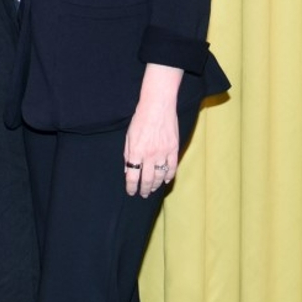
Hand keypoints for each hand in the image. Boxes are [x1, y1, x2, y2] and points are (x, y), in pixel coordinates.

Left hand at [122, 65, 183, 197]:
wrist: (158, 107)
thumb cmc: (140, 120)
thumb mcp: (128, 137)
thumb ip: (128, 155)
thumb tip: (128, 171)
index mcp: (136, 152)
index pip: (133, 176)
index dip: (131, 187)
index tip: (131, 192)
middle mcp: (150, 155)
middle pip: (147, 179)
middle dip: (144, 189)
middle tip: (143, 194)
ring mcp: (163, 152)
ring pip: (159, 175)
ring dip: (155, 185)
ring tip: (152, 189)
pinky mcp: (174, 148)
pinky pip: (172, 167)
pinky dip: (168, 176)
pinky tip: (164, 180)